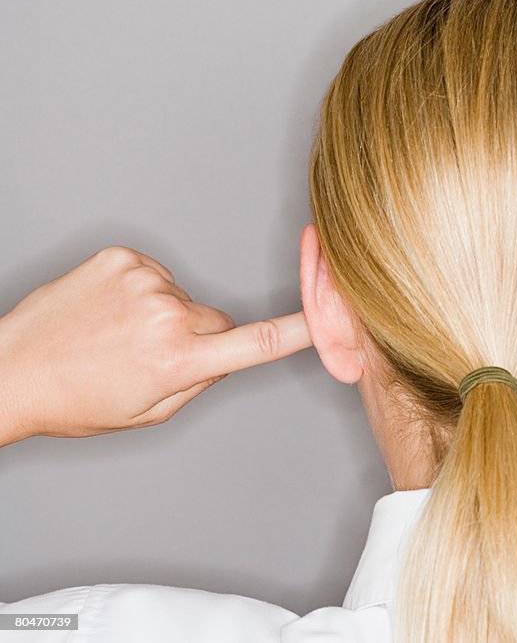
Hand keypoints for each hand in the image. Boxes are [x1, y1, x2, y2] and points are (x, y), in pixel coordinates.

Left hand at [0, 246, 310, 445]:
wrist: (10, 369)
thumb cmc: (74, 401)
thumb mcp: (149, 412)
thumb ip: (200, 382)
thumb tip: (226, 355)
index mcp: (177, 360)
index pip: (257, 343)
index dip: (300, 330)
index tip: (330, 318)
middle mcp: (165, 314)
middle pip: (217, 320)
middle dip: (199, 337)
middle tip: (151, 357)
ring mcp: (142, 280)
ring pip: (184, 299)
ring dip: (164, 315)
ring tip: (118, 334)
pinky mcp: (121, 258)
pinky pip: (156, 275)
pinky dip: (141, 292)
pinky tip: (110, 311)